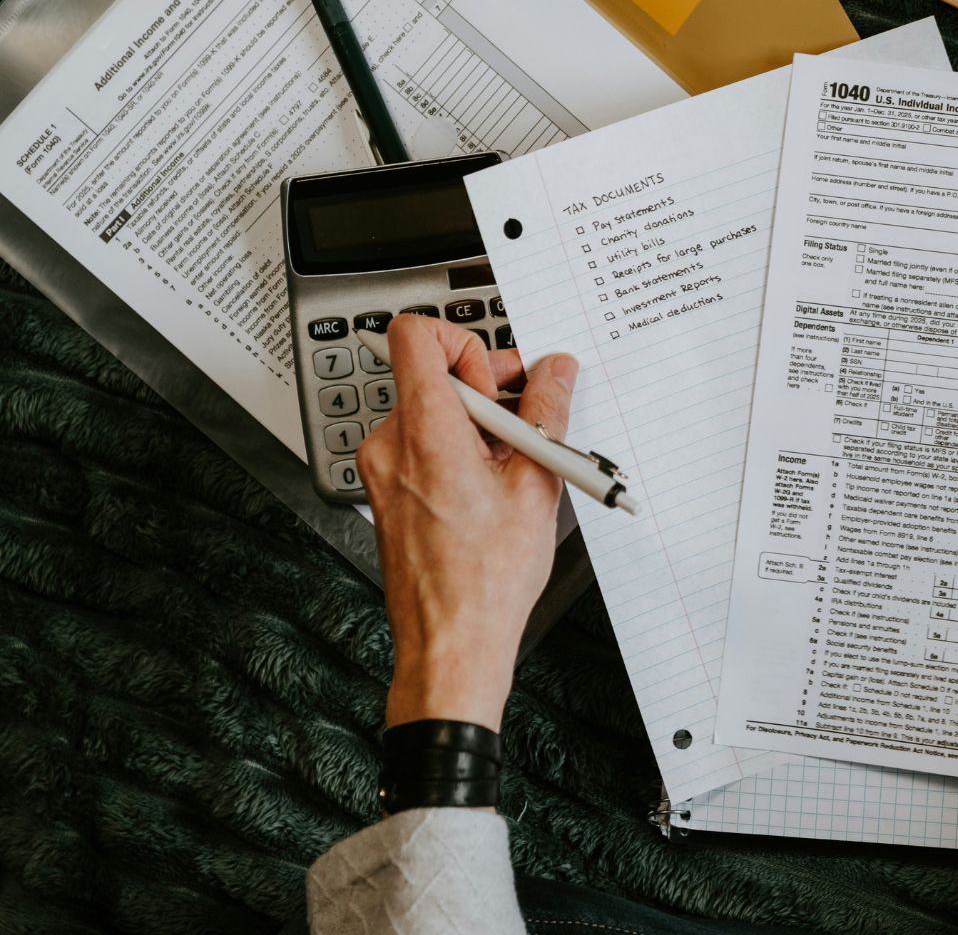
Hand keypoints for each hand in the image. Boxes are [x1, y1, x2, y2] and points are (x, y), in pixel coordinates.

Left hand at [356, 315, 577, 731]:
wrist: (450, 639)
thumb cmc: (484, 578)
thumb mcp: (536, 484)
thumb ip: (546, 413)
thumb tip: (556, 373)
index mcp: (426, 430)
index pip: (415, 335)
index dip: (465, 342)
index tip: (499, 379)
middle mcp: (392, 442)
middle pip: (432, 374)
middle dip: (487, 388)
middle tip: (529, 419)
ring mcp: (383, 468)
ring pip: (431, 411)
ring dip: (477, 423)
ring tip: (516, 464)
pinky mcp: (387, 490)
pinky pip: (423, 443)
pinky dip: (459, 448)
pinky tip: (494, 485)